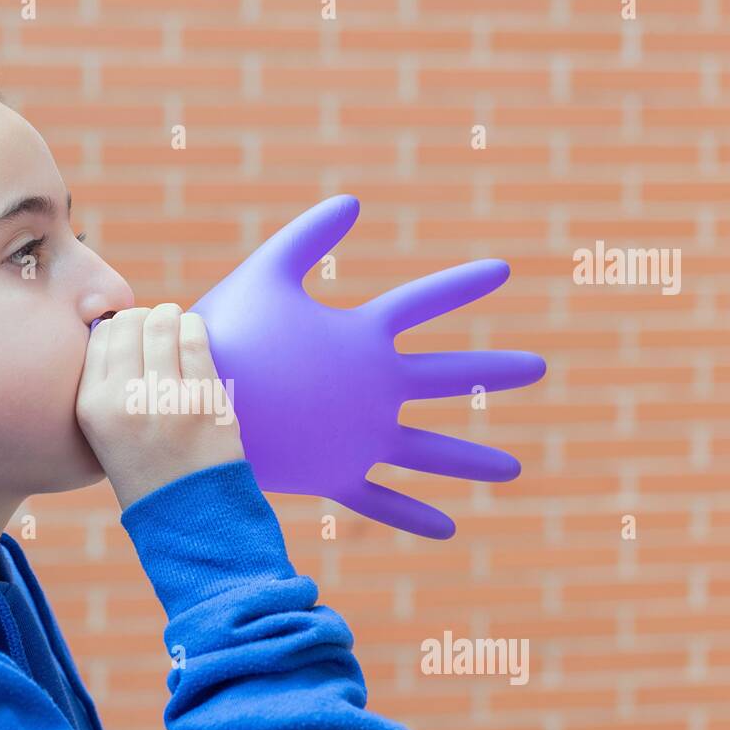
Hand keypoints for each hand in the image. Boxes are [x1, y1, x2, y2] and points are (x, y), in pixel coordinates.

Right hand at [77, 303, 245, 510]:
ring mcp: (163, 398)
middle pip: (128, 323)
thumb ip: (108, 386)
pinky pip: (195, 337)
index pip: (98, 337)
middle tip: (158, 331)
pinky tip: (194, 335)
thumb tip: (123, 327)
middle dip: (145, 319)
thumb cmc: (150, 469)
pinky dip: (194, 328)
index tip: (134, 339)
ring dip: (171, 317)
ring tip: (176, 328)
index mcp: (91, 407)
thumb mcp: (106, 433)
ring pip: (162, 322)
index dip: (118, 329)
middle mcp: (121, 400)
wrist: (191, 516)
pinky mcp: (202, 398)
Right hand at [188, 194, 546, 539]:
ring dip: (473, 461)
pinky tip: (447, 530)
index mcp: (363, 338)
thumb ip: (308, 236)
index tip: (503, 271)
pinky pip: (383, 501)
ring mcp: (362, 438)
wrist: (192, 406)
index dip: (462, 283)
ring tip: (513, 471)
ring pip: (431, 453)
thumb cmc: (227, 333)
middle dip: (495, 370)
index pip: (424, 302)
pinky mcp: (337, 476)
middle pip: (450, 376)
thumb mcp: (265, 272)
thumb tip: (353, 199)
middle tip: (537, 369)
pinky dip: (413, 516)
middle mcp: (377, 390)